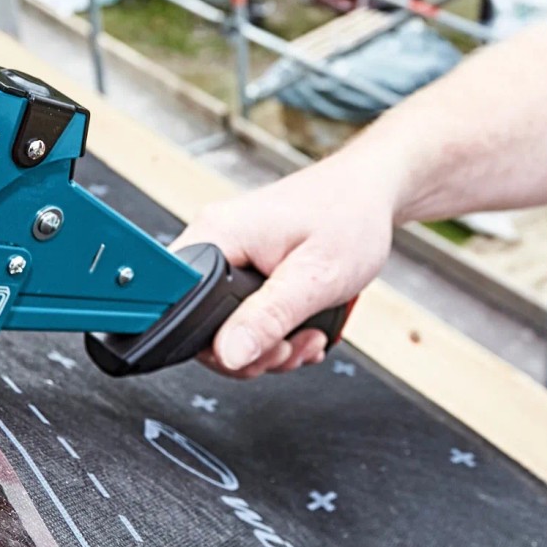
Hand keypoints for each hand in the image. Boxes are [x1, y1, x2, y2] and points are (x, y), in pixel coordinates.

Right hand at [174, 158, 397, 379]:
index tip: (248, 350)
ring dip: (271, 345)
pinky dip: (277, 332)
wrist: (370, 192)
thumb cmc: (350, 217)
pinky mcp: (248, 264)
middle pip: (203, 325)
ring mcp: (233, 253)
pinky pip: (246, 316)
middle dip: (251, 350)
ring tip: (307, 334)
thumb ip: (269, 317)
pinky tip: (305, 326)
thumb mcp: (315, 277)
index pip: (176, 304)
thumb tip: (229, 354)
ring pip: (228, 327)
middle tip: (289, 346)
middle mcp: (217, 240)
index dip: (206, 342)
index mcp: (218, 235)